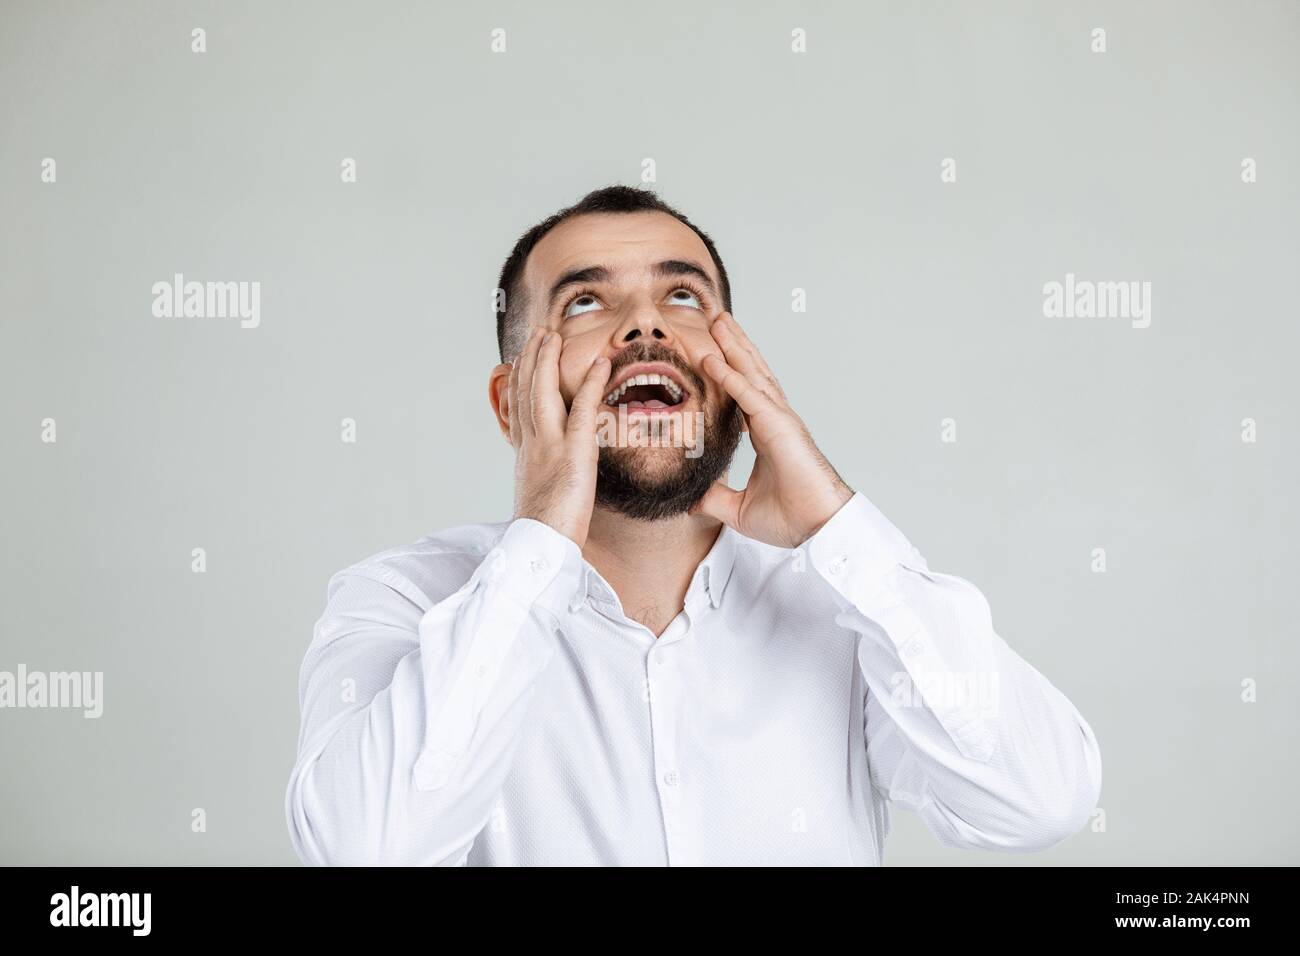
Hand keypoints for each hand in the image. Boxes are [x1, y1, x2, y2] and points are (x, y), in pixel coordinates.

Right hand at [509, 327, 611, 547]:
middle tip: (538, 334)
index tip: (519, 360)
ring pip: (544, 392)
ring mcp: (550, 446)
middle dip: (531, 359)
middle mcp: (532, 445)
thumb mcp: (538, 497)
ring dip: (548, 360)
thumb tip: (546, 477)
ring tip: (554, 336)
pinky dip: (592, 384)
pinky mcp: (573, 454)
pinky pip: (583, 411)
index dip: (518, 380)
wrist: (539, 548)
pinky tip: (602, 365)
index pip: (517, 408)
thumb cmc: (544, 532)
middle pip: (526, 391)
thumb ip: (542, 478)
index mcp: (524, 456)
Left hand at [688, 312, 853, 547]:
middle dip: (733, 344)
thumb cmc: (792, 518)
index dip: (728, 371)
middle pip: (750, 372)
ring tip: (716, 321)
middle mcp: (775, 420)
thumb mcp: (738, 509)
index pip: (743, 393)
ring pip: (751, 373)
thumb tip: (691, 499)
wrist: (819, 528)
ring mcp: (780, 419)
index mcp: (768, 433)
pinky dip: (729, 376)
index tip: (711, 351)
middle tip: (715, 319)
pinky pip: (749, 395)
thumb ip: (715, 499)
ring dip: (732, 346)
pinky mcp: (780, 427)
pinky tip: (712, 358)